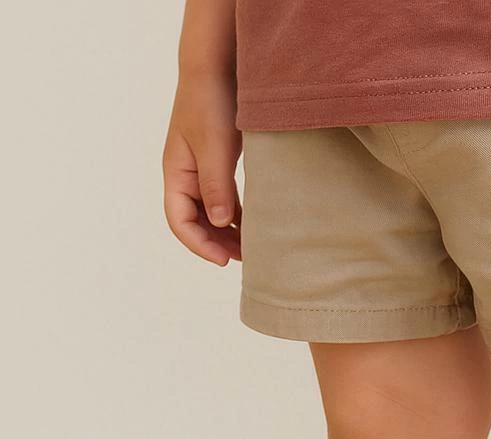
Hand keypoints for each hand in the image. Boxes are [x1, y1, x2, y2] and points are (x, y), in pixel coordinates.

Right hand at [163, 70, 241, 265]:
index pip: (178, 221)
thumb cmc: (210, 102)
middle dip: (216, 244)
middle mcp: (185, 175)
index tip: (224, 260)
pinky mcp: (220, 164)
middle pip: (195, 222)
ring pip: (212, 213)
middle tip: (246, 260)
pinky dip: (239, 216)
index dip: (199, 244)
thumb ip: (215, 186)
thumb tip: (220, 223)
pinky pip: (226, 199)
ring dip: (229, 233)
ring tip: (254, 248)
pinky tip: (257, 225)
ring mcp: (202, 170)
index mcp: (175, 173)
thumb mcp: (213, 147)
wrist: (218, 66)